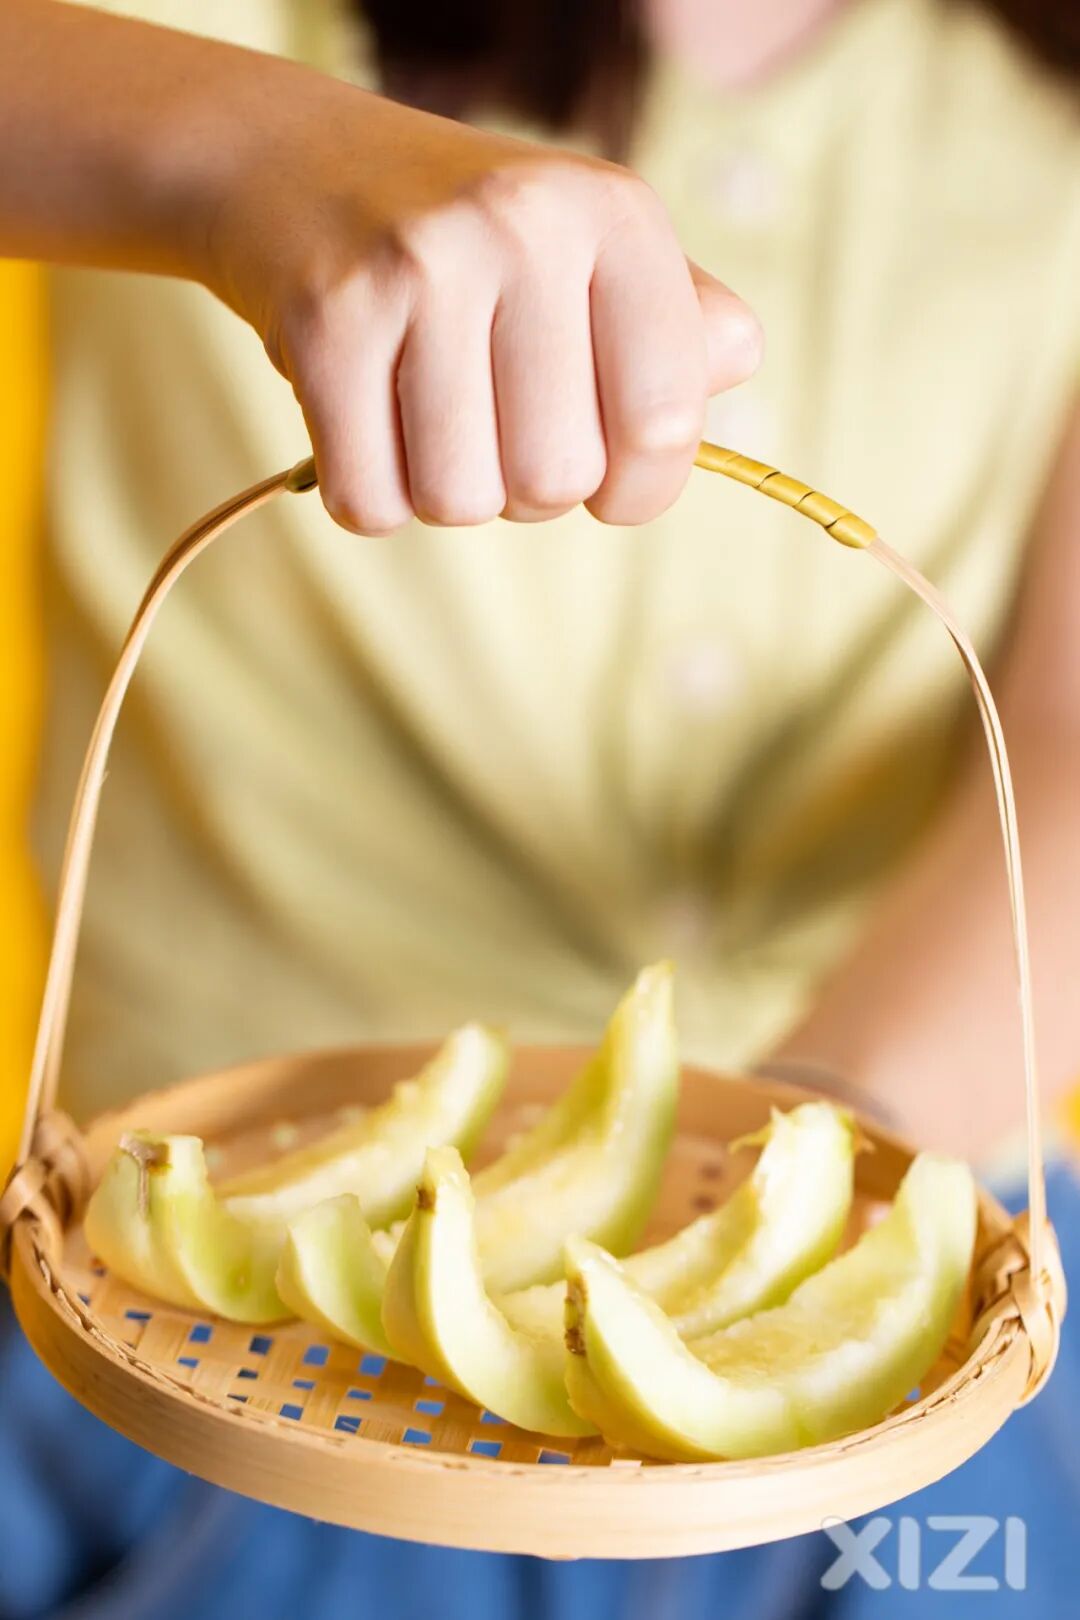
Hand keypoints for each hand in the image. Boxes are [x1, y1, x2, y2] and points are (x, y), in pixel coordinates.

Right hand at [203, 84, 761, 533]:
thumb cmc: (468, 243)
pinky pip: (369, 500)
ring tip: (428, 422)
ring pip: (461, 501)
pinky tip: (365, 425)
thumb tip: (732, 365)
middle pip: (555, 478)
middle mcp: (522, 225)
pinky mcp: (326, 320)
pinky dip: (368, 495)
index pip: (664, 421)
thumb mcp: (588, 253)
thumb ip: (680, 324)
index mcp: (612, 213)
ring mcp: (418, 268)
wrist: (290, 164)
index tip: (606, 479)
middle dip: (526, 490)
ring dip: (445, 495)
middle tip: (492, 428)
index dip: (639, 489)